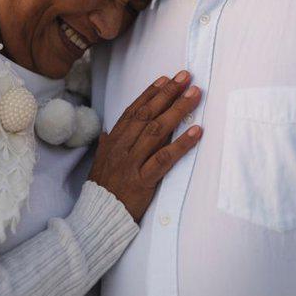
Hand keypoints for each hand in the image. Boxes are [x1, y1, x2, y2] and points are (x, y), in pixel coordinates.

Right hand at [88, 71, 201, 221]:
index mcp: (112, 142)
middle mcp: (121, 148)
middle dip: (167, 94)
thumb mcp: (99, 164)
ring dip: (178, 110)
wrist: (98, 218)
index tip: (166, 79)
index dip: (150, 93)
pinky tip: (197, 131)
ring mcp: (132, 163)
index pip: (133, 111)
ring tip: (194, 95)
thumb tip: (107, 132)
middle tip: (186, 77)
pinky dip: (182, 143)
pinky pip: (164, 159)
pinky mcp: (143, 181)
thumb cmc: (103, 190)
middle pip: (147, 115)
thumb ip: (106, 146)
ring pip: (156, 131)